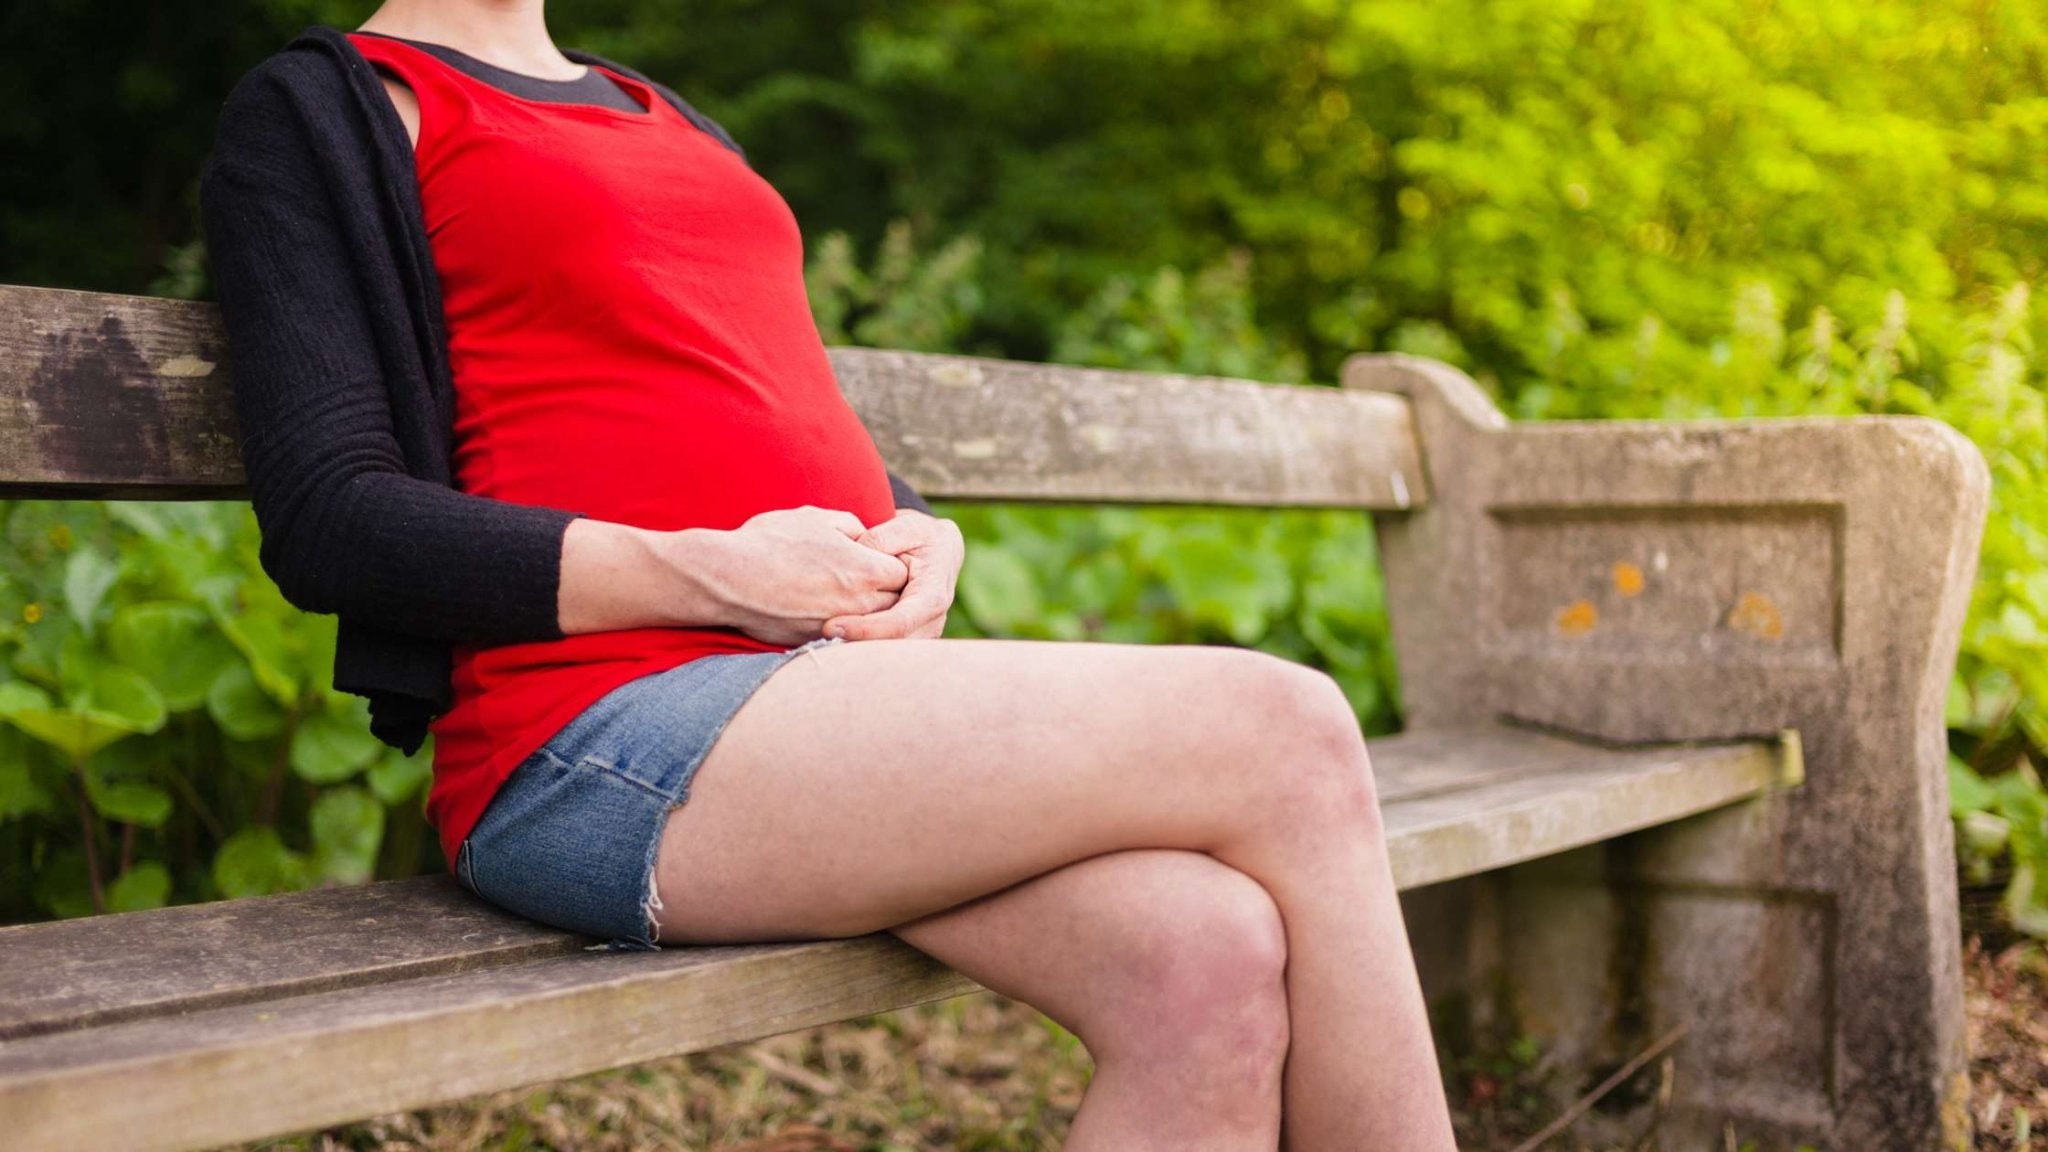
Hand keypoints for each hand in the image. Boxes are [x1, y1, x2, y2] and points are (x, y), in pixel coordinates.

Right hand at [698, 505, 911, 645]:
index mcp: (866, 570)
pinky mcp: (815, 643)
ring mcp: (838, 628)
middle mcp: (859, 604)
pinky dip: (841, 630)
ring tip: (845, 598)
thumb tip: (862, 536)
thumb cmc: (770, 541)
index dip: (891, 564)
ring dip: (866, 615)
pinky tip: (824, 614)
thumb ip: (849, 525)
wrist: (726, 577)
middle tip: (865, 581)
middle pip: (894, 605)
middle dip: (886, 593)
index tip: (876, 559)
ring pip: (872, 628)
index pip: (903, 574)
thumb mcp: (814, 518)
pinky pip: (843, 640)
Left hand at [823, 509, 964, 640]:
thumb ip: (882, 539)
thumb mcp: (907, 527)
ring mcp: (922, 633)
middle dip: (856, 646)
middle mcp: (931, 621)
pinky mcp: (909, 638)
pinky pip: (884, 651)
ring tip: (820, 642)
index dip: (866, 629)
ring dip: (855, 651)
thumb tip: (859, 554)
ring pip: (887, 655)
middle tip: (818, 638)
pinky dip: (858, 649)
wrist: (935, 548)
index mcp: (933, 595)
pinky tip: (831, 641)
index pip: (900, 622)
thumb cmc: (920, 536)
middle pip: (893, 647)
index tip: (831, 626)